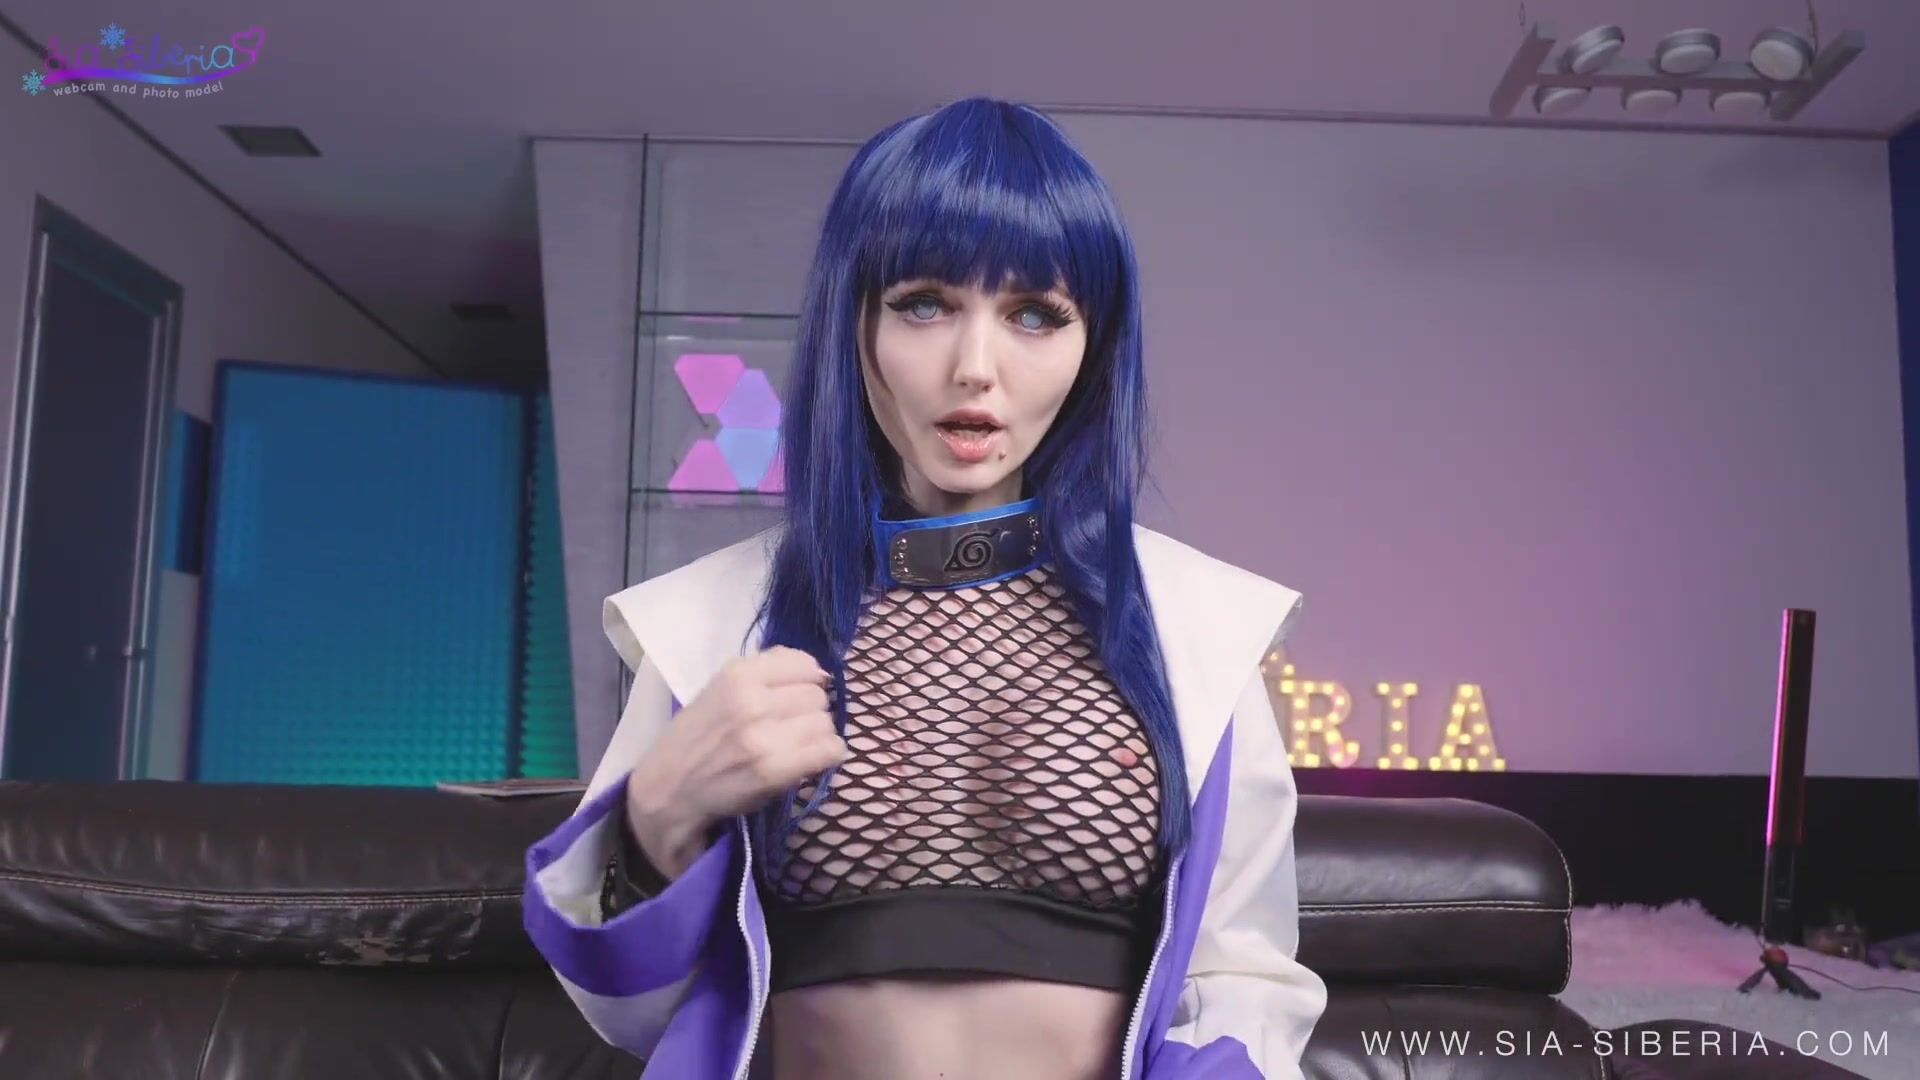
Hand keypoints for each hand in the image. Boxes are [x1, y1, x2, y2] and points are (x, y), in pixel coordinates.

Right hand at [625, 646, 845, 878]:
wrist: (669, 789)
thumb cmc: (696, 738)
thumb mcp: (719, 689)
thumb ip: (764, 673)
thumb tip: (816, 669)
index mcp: (737, 675)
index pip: (805, 665)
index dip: (806, 681)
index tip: (794, 695)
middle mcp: (752, 702)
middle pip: (817, 695)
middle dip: (809, 710)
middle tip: (788, 726)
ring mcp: (764, 737)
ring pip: (825, 723)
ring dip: (816, 734)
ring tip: (794, 745)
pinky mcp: (775, 771)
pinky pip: (830, 750)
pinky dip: (825, 755)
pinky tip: (807, 760)